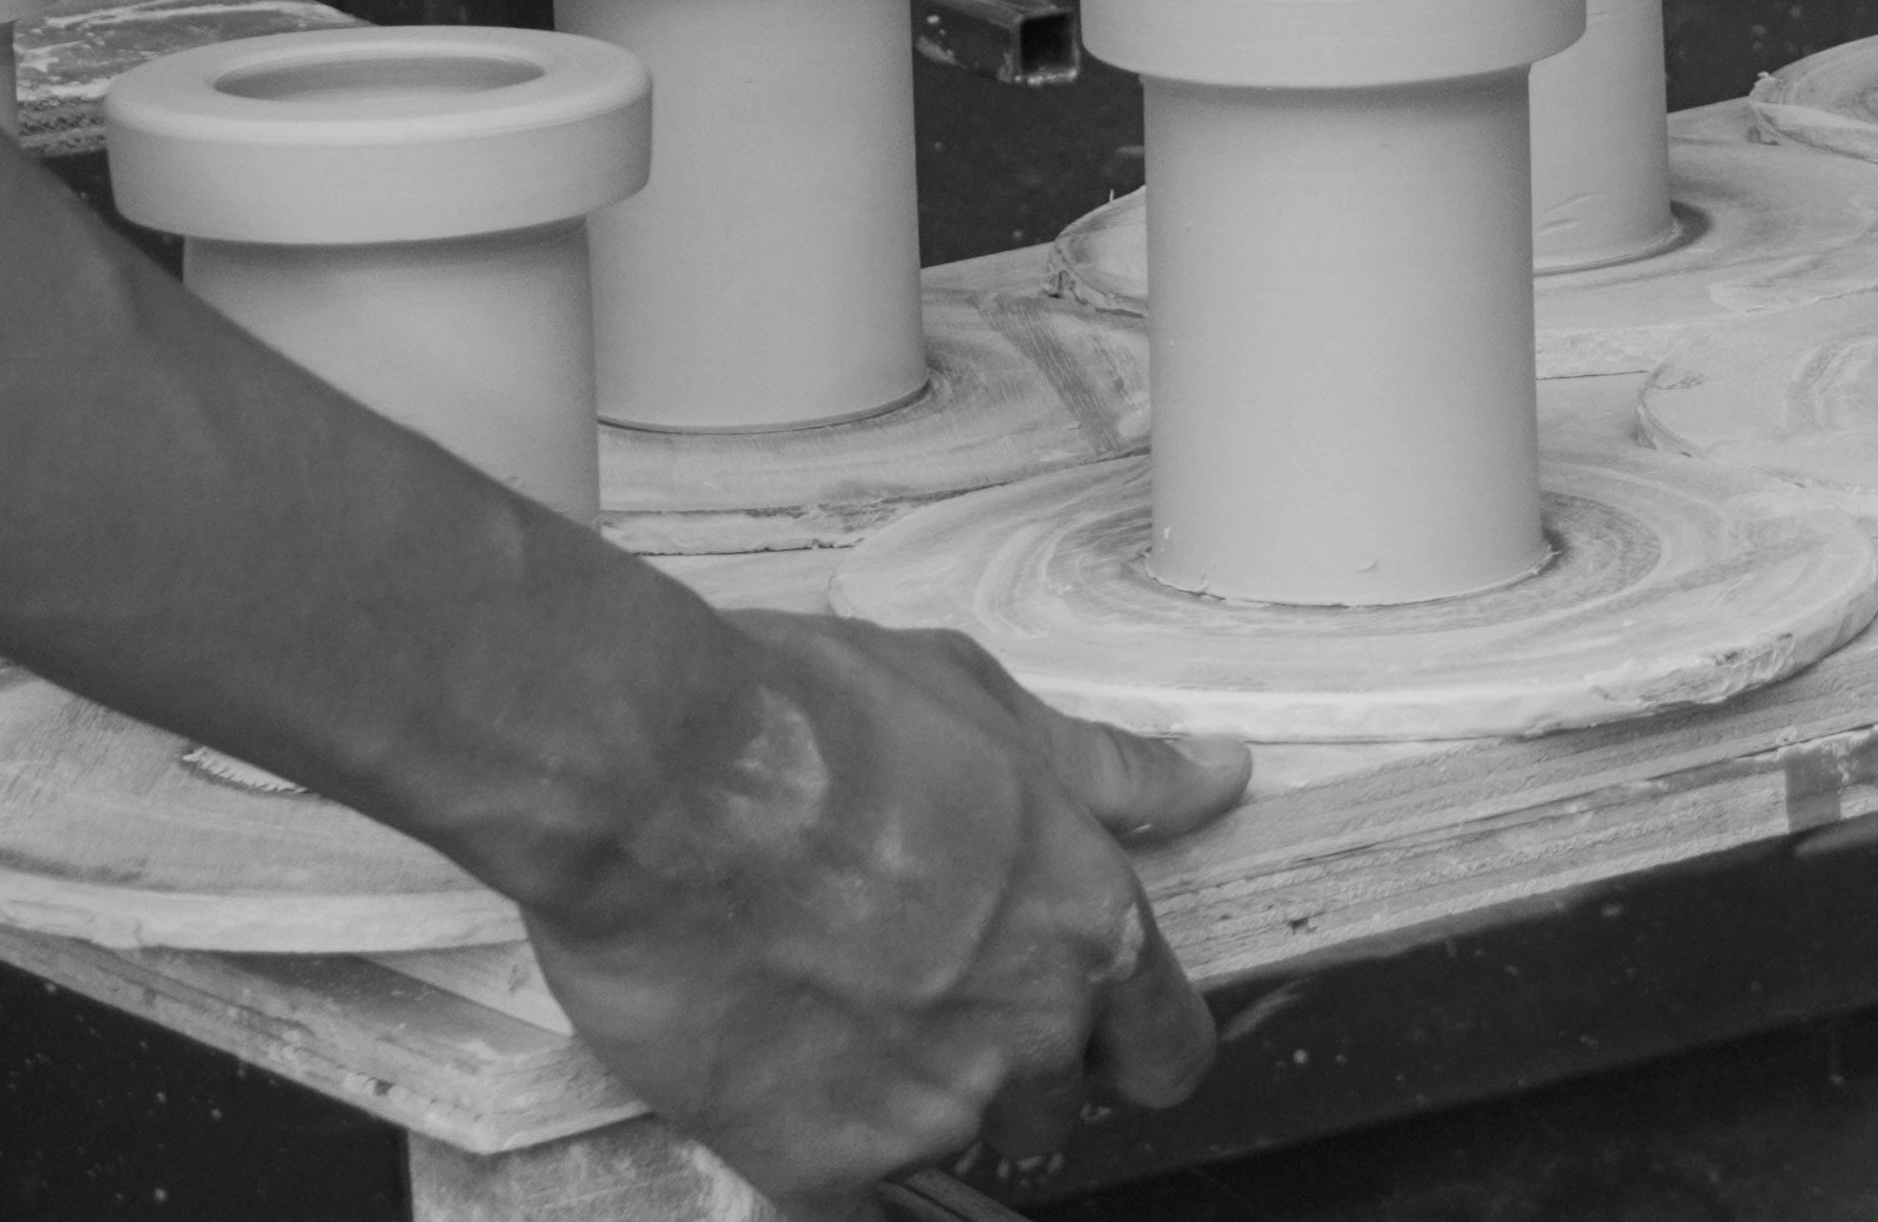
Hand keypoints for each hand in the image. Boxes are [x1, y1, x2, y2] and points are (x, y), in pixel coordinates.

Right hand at [516, 610, 1250, 1217]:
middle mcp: (1029, 1033)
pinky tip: (772, 1056)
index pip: (1170, 1050)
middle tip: (908, 971)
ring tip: (823, 995)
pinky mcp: (818, 1162)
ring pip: (947, 1140)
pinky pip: (848, 1191)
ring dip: (905, 1093)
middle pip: (1053, 1102)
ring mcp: (926, 1109)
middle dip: (999, 1054)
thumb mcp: (986, 705)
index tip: (1079, 1016)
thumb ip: (1110, 770)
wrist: (658, 777)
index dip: (1128, 1039)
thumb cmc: (820, 716)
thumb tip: (1220, 776)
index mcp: (1088, 925)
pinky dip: (818, 1138)